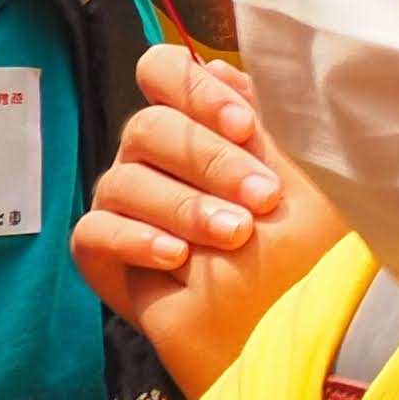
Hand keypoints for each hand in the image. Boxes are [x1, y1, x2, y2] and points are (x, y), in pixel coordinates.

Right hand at [81, 44, 354, 399]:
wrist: (283, 327)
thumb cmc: (303, 247)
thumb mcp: (304, 182)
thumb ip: (271, 124)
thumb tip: (236, 74)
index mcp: (195, 125)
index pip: (165, 73)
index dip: (195, 89)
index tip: (246, 125)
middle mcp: (153, 157)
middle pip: (147, 126)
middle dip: (209, 160)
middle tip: (263, 198)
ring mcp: (125, 203)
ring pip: (122, 179)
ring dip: (183, 205)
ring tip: (235, 236)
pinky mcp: (104, 252)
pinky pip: (94, 232)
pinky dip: (135, 239)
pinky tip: (178, 258)